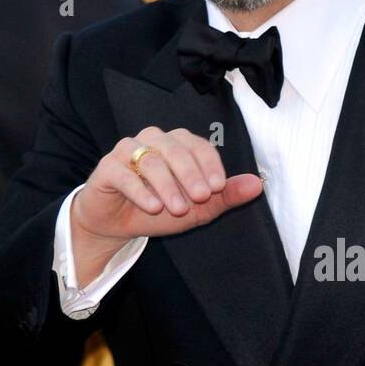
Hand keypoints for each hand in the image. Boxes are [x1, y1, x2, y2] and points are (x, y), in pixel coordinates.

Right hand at [71, 125, 261, 283]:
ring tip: (177, 208)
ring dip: (167, 185)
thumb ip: (225, 196)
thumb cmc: (161, 209)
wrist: (118, 224)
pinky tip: (152, 206)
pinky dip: (140, 190)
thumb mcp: (198, 208)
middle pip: (176, 149)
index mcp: (178, 145)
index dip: (209, 165)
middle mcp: (154, 141)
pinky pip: (124, 173)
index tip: (217, 188)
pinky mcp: (107, 167)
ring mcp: (128, 151)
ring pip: (151, 160)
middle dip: (191, 174)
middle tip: (201, 197)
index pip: (198, 146)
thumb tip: (257, 184)